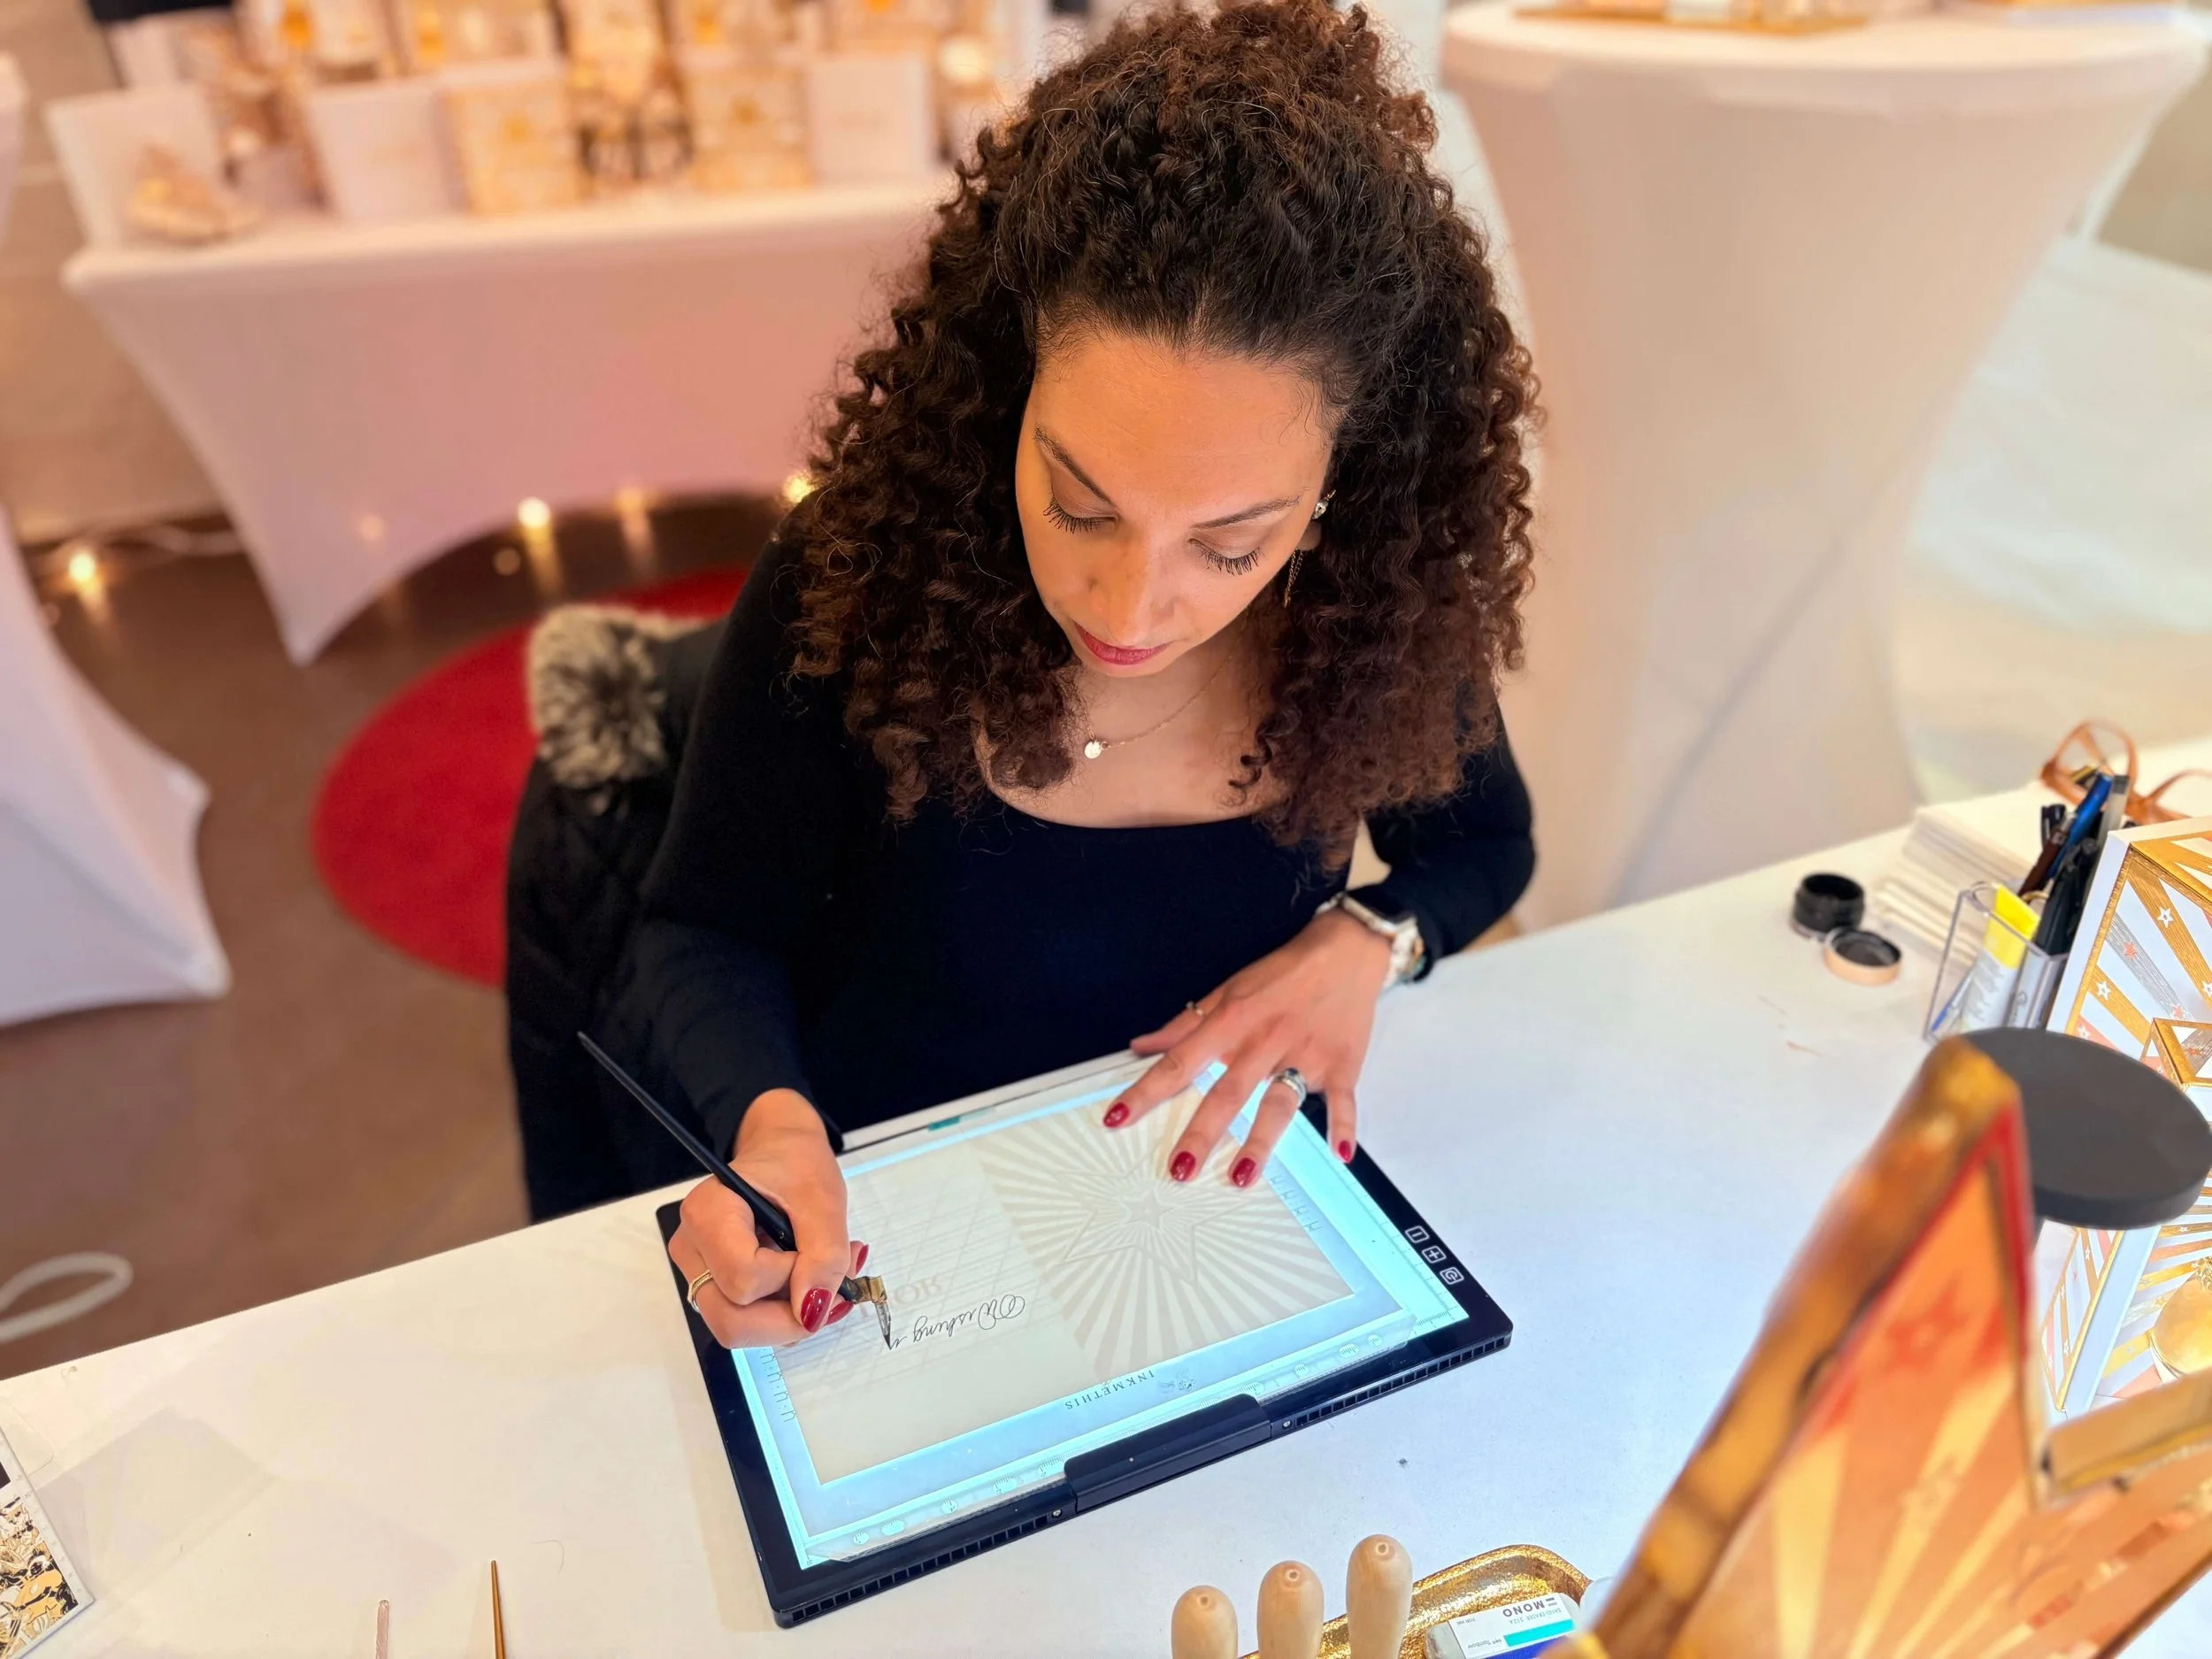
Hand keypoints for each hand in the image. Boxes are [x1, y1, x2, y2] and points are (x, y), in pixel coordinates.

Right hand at [666, 1088, 864, 1347]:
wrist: (780, 1149)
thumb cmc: (795, 1164)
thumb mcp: (823, 1199)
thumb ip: (824, 1255)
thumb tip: (813, 1311)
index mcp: (708, 1213)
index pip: (743, 1278)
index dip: (789, 1278)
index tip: (813, 1250)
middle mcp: (691, 1247)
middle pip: (730, 1319)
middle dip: (787, 1318)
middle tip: (830, 1292)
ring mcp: (698, 1269)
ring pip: (735, 1327)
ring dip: (786, 1318)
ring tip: (820, 1281)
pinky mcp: (712, 1282)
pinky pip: (742, 1318)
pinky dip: (779, 1313)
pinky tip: (803, 1282)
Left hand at [1110, 909, 1392, 1183]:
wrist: (1345, 951)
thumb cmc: (1281, 973)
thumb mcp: (1227, 990)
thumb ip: (1184, 1024)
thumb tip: (1142, 1046)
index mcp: (1232, 1022)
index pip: (1180, 1062)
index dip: (1147, 1091)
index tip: (1119, 1118)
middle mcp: (1264, 1042)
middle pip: (1228, 1092)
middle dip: (1202, 1131)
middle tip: (1180, 1168)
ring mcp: (1304, 1056)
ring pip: (1279, 1102)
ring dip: (1260, 1140)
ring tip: (1241, 1176)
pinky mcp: (1341, 1065)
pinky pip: (1343, 1100)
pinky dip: (1344, 1125)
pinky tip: (1339, 1153)